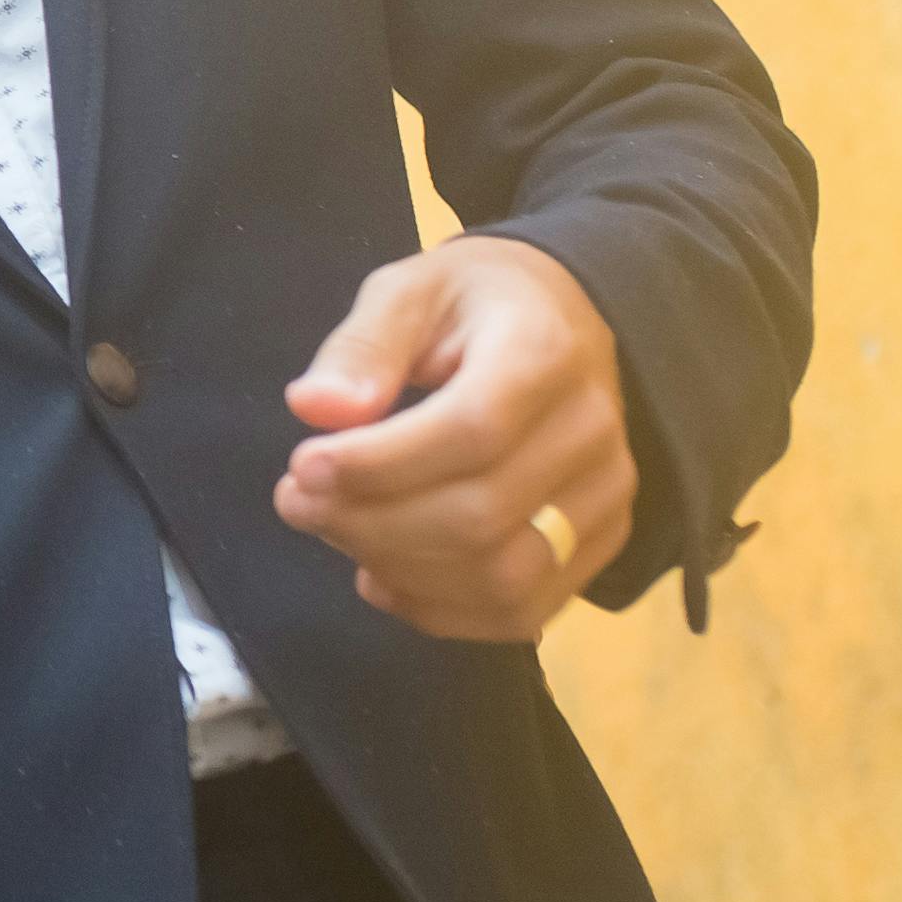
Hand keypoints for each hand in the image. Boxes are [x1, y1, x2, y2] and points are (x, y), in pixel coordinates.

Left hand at [272, 234, 637, 638]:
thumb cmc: (474, 304)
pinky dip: (438, 611)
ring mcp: (605, 494)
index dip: (380, 464)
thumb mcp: (410, 290)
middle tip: (296, 502)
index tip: (302, 467)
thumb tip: (315, 407)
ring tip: (335, 531)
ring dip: (398, 571)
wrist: (562, 320)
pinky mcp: (600, 542)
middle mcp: (590, 430)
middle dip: (370, 523)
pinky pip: (521, 611)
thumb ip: (363, 346)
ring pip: (502, 577)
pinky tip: (382, 574)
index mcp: (544, 351)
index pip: (471, 430)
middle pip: (481, 515)